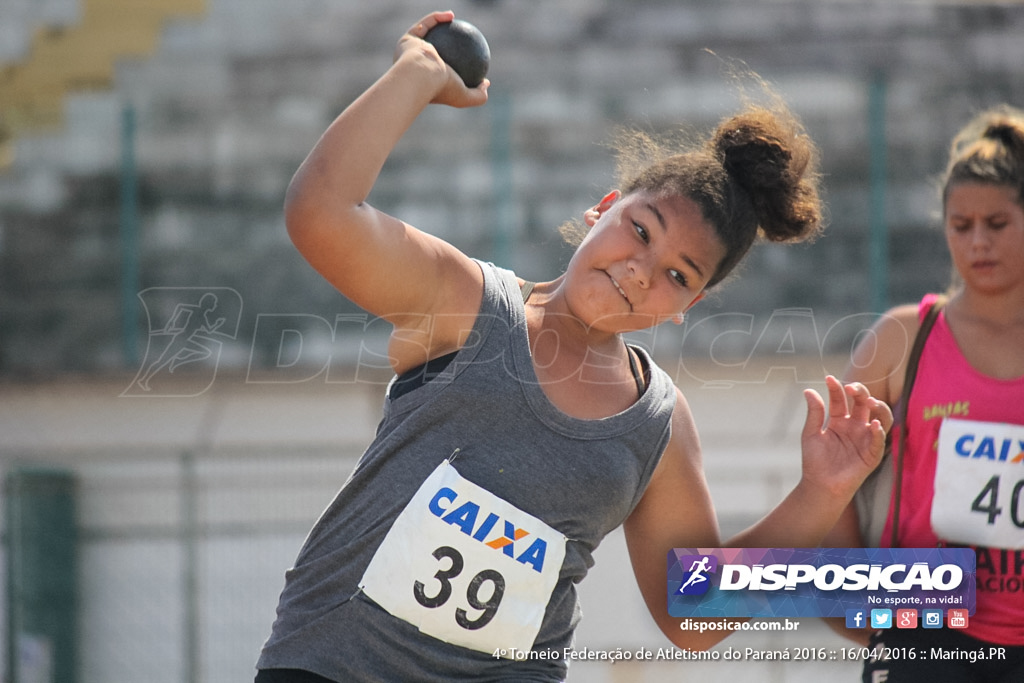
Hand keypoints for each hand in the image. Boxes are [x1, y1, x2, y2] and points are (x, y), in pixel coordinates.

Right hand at [395, 11, 488, 108]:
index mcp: (428, 81)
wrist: (420, 77)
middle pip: (434, 52)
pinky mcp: (408, 40)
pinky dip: (437, 18)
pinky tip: (452, 15)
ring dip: (442, 26)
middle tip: (462, 38)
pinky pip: (425, 25)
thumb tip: (486, 84)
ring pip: (428, 35)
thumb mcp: (465, 97)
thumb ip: (478, 95)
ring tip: (457, 21)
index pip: (443, 72)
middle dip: (446, 43)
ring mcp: (411, 53)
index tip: (470, 57)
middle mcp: (418, 67)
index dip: (457, 64)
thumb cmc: (442, 88)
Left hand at [800, 376, 891, 498]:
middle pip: (864, 403)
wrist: (819, 485)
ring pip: (880, 417)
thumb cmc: (815, 460)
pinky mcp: (872, 454)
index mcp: (840, 420)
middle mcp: (855, 426)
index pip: (841, 399)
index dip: (836, 389)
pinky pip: (879, 441)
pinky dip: (878, 431)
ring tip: (868, 401)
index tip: (829, 379)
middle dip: (860, 392)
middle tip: (851, 387)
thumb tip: (808, 390)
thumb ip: (814, 413)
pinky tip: (872, 423)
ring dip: (878, 407)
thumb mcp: (811, 433)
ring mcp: (865, 438)